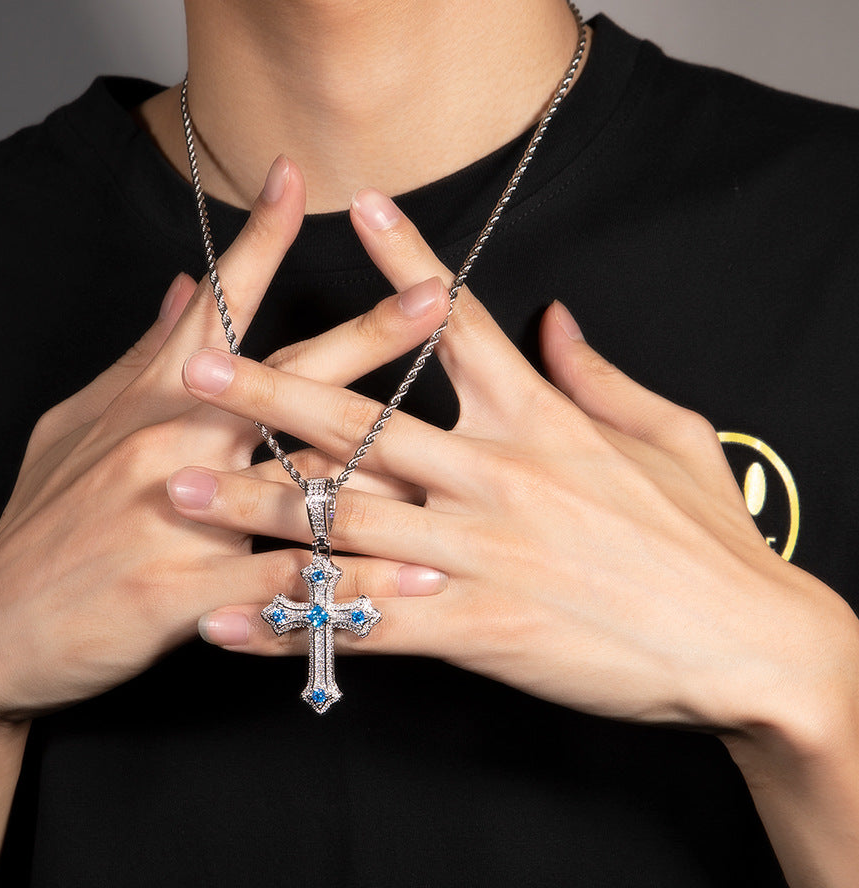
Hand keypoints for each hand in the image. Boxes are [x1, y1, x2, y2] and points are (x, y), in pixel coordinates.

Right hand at [0, 165, 451, 724]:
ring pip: (303, 487)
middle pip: (284, 383)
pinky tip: (416, 587)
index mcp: (150, 404)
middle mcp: (171, 447)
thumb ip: (142, 360)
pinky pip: (289, 584)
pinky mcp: (185, 593)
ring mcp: (180, 519)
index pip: (213, 307)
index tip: (298, 183)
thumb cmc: (43, 525)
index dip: (257, 241)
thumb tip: (181, 289)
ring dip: (388, 474)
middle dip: (366, 338)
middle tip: (435, 298)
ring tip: (469, 462)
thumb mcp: (77, 426)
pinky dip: (355, 587)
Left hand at [177, 188, 858, 742]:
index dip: (408, 261)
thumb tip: (559, 320)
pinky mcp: (477, 627)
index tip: (357, 209)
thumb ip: (599, 375)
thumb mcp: (666, 435)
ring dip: (256, 505)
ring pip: (346, 521)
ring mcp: (482, 552)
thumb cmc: (708, 538)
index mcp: (542, 419)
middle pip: (366, 422)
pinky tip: (227, 623)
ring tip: (178, 492)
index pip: (463, 322)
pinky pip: (364, 623)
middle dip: (274, 393)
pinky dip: (291, 624)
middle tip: (199, 368)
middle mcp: (499, 475)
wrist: (746, 641)